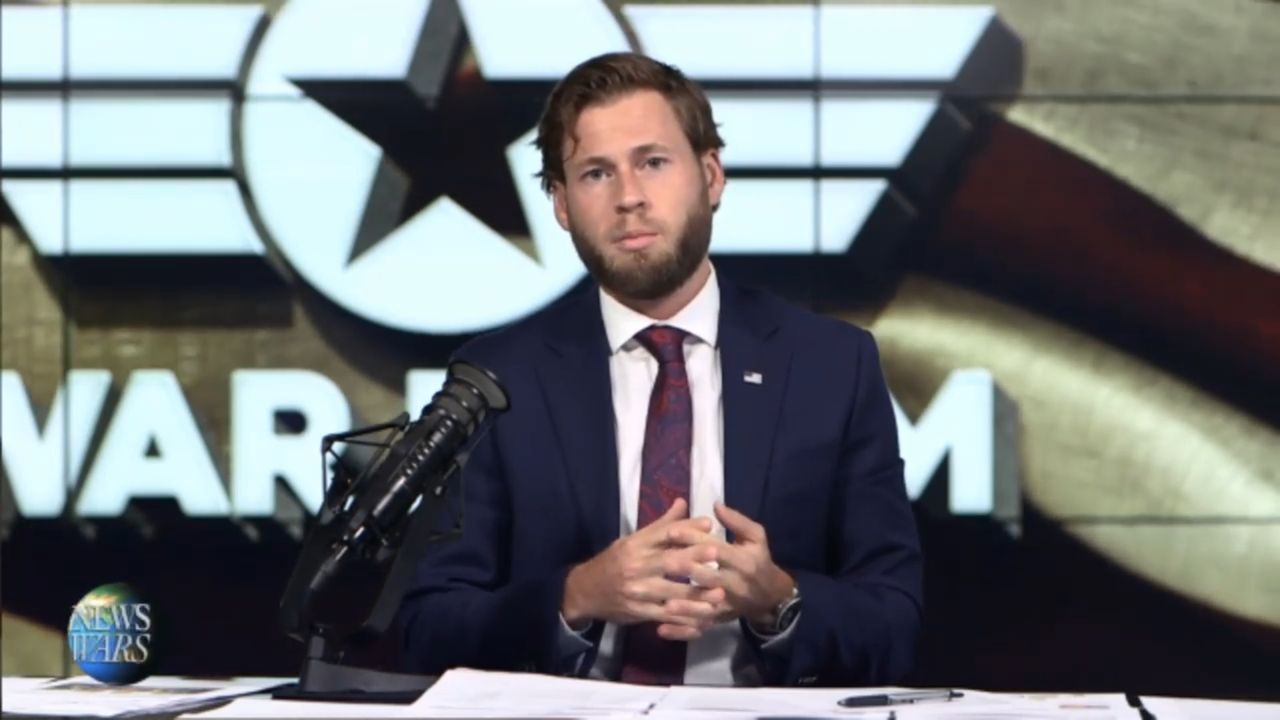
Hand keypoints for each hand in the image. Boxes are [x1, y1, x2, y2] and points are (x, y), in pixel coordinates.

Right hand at [561, 498, 726, 639]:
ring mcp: (637, 590)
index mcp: (635, 544)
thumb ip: (661, 525)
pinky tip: (703, 619)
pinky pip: (665, 616)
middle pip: (669, 561)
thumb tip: (683, 502)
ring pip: (671, 592)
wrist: (584, 591)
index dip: (686, 528)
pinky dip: (685, 619)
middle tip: (718, 554)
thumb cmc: (614, 561)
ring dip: (697, 594)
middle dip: (694, 558)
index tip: (709, 524)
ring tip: (719, 593)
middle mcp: (636, 565)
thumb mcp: (633, 540)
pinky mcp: (638, 612)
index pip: (663, 533)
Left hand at [666, 502, 794, 626]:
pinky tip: (661, 629)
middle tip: (662, 562)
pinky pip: (699, 626)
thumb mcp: (756, 537)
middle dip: (685, 570)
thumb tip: (715, 504)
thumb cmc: (759, 560)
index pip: (716, 549)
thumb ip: (737, 521)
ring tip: (664, 602)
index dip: (694, 539)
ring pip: (703, 606)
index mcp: (743, 561)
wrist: (771, 597)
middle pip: (708, 577)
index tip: (671, 531)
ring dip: (684, 606)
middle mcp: (736, 584)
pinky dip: (681, 630)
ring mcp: (727, 605)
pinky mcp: (719, 620)